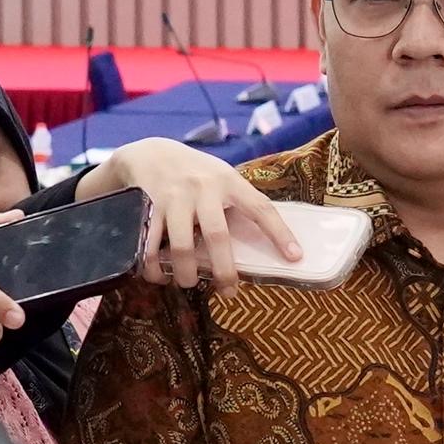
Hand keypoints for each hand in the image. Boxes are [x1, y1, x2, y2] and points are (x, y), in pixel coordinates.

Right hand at [80, 138, 301, 290]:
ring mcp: (175, 198)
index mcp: (229, 182)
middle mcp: (203, 189)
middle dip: (224, 269)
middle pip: (218, 235)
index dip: (279, 233)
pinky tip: (159, 277)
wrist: (151, 152)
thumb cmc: (197, 172)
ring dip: (186, 273)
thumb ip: (237, 202)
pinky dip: (154, 267)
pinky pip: (150, 245)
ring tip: (189, 283)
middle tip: (229, 291)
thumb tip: (264, 242)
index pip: (260, 208)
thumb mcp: (221, 176)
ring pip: (182, 246)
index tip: (295, 257)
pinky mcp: (148, 208)